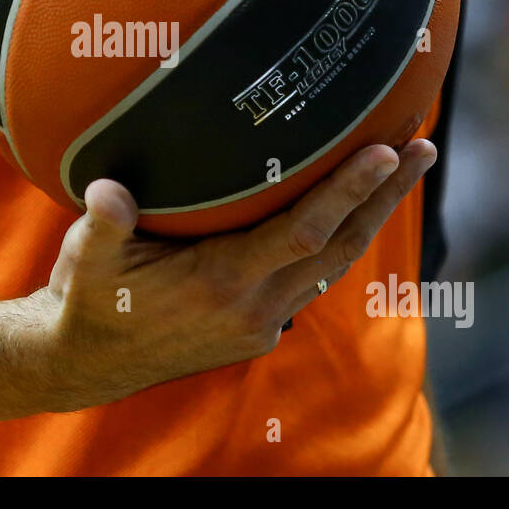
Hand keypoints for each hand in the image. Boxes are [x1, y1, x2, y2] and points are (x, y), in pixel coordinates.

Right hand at [32, 139, 436, 409]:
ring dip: (369, 218)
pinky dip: (338, 245)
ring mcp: (260, 323)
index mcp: (221, 282)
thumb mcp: (87, 257)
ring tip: (401, 171)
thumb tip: (108, 189)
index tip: (386, 151)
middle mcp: (253, 307)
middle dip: (385, 196)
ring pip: (333, 265)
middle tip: (423, 146)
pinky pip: (311, 282)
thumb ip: (104, 222)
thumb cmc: (87, 298)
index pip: (302, 230)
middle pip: (339, 246)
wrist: (85, 361)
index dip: (348, 190)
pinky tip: (349, 215)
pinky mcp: (257, 331)